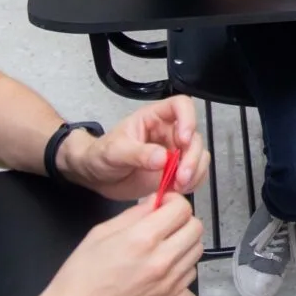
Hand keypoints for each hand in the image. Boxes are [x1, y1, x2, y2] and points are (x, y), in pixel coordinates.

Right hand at [18, 193, 202, 295]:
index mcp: (143, 239)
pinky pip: (190, 272)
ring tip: (164, 243)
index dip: (173, 201)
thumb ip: (134, 214)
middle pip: (196, 227)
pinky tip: (163, 264)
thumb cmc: (81, 274)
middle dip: (182, 219)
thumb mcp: (100, 232)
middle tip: (164, 222)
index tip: (162, 205)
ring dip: (184, 240)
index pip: (181, 209)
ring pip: (197, 249)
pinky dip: (182, 263)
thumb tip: (155, 202)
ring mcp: (169, 282)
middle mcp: (162, 260)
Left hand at [60, 95, 209, 200]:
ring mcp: (173, 153)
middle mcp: (168, 132)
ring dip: (195, 171)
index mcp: (153, 118)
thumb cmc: (101, 155)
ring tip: (179, 186)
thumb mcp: (114, 152)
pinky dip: (193, 183)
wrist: (97, 177)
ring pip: (199, 155)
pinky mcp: (175, 171)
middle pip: (194, 136)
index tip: (183, 140)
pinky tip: (179, 190)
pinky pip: (194, 173)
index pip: (181, 106)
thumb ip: (137, 153)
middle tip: (181, 176)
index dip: (188, 119)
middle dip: (192, 157)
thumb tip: (163, 157)